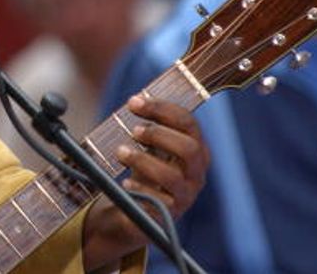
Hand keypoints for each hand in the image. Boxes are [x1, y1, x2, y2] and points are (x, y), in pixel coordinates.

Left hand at [83, 95, 209, 269]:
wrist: (138, 208)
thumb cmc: (146, 169)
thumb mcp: (149, 145)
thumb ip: (148, 124)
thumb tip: (135, 101)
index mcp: (195, 148)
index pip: (188, 122)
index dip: (161, 109)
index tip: (133, 102)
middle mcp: (196, 171)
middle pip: (189, 148)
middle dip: (159, 135)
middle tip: (133, 131)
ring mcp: (186, 194)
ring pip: (172, 176)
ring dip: (142, 160)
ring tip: (120, 152)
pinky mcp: (170, 214)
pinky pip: (158, 202)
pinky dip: (139, 189)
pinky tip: (125, 183)